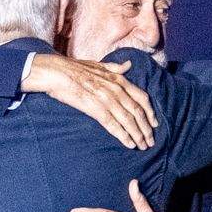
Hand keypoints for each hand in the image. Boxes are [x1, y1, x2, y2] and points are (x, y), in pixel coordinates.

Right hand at [24, 54, 155, 149]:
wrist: (56, 72)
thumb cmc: (74, 68)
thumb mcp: (98, 65)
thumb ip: (115, 67)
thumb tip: (129, 65)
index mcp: (118, 79)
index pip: (141, 97)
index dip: (150, 112)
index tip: (155, 124)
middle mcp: (116, 89)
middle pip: (138, 112)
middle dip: (146, 129)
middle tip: (151, 141)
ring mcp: (106, 99)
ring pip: (128, 120)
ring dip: (138, 135)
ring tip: (143, 146)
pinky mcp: (95, 109)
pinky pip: (113, 125)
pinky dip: (123, 135)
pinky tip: (129, 144)